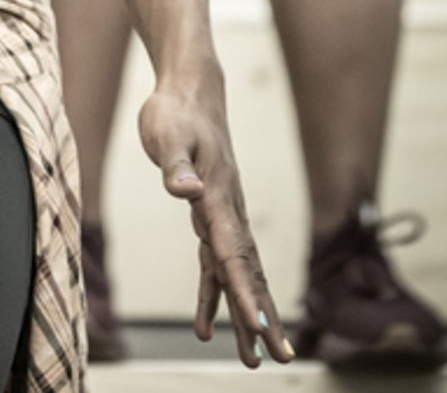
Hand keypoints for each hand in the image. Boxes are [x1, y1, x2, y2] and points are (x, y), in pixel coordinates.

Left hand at [139, 83, 290, 367]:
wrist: (190, 88)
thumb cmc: (175, 110)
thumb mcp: (167, 133)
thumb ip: (175, 165)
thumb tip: (184, 191)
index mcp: (217, 196)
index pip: (233, 252)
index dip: (244, 290)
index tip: (259, 326)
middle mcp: (226, 210)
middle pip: (247, 272)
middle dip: (262, 316)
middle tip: (278, 358)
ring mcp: (221, 214)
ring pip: (238, 274)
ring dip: (246, 315)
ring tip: (255, 358)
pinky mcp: (208, 214)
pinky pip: (216, 264)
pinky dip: (215, 295)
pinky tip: (207, 326)